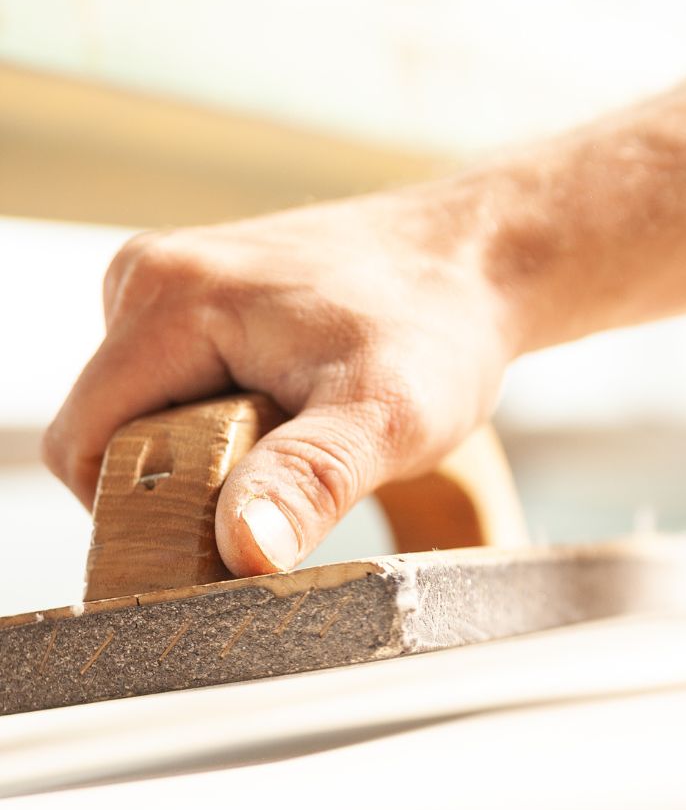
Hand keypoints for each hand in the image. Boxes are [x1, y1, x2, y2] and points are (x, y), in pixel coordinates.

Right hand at [43, 186, 519, 576]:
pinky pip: (180, 388)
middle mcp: (150, 279)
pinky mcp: (205, 299)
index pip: (85, 445)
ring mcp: (177, 285)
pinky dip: (226, 424)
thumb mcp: (386, 418)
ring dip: (211, 456)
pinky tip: (296, 411)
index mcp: (166, 300)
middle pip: (113, 432)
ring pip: (148, 417)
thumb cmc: (439, 329)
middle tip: (288, 486)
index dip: (138, 515)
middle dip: (185, 485)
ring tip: (303, 437)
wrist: (477, 262)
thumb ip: (309, 480)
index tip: (223, 542)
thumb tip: (241, 547)